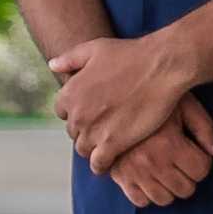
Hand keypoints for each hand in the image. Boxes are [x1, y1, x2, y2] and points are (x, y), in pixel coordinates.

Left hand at [48, 32, 194, 172]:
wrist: (160, 67)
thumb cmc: (130, 55)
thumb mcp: (94, 49)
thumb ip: (70, 59)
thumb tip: (52, 65)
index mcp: (69, 92)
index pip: (62, 111)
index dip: (77, 110)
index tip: (91, 110)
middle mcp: (77, 114)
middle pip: (73, 131)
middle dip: (85, 129)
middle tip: (103, 125)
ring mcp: (94, 131)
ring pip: (83, 149)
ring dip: (92, 147)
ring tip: (107, 142)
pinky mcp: (113, 144)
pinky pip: (98, 163)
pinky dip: (101, 164)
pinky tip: (110, 160)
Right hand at [106, 93, 212, 207]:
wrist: (113, 96)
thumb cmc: (154, 98)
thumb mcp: (184, 105)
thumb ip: (205, 128)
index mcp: (169, 143)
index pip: (201, 170)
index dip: (202, 161)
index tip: (194, 151)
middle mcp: (151, 162)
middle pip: (185, 189)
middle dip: (189, 176)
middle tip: (182, 161)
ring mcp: (133, 172)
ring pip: (164, 199)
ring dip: (170, 188)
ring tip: (167, 170)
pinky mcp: (119, 177)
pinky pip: (140, 201)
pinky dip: (148, 194)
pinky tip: (150, 177)